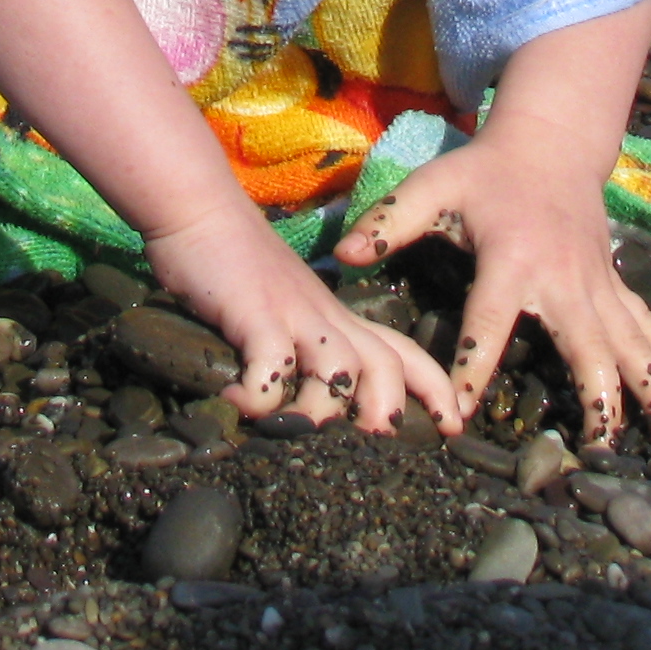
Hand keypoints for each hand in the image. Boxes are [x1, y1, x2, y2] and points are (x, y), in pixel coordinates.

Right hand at [144, 199, 461, 436]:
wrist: (199, 206)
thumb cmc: (234, 257)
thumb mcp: (280, 304)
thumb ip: (293, 345)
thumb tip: (292, 404)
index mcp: (335, 315)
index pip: (401, 351)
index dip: (432, 389)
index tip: (451, 426)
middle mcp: (325, 315)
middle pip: (384, 365)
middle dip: (386, 410)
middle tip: (364, 443)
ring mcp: (293, 312)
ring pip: (341, 371)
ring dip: (320, 412)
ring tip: (288, 426)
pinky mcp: (256, 313)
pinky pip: (273, 368)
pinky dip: (258, 398)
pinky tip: (235, 400)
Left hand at [332, 116, 650, 446]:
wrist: (550, 141)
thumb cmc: (484, 171)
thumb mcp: (433, 186)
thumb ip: (390, 221)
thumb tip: (344, 253)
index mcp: (512, 260)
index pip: (488, 322)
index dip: (473, 365)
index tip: (462, 414)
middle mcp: (563, 279)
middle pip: (585, 344)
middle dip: (596, 395)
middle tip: (600, 446)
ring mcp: (596, 285)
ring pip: (629, 342)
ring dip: (650, 385)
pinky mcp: (612, 285)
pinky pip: (647, 324)